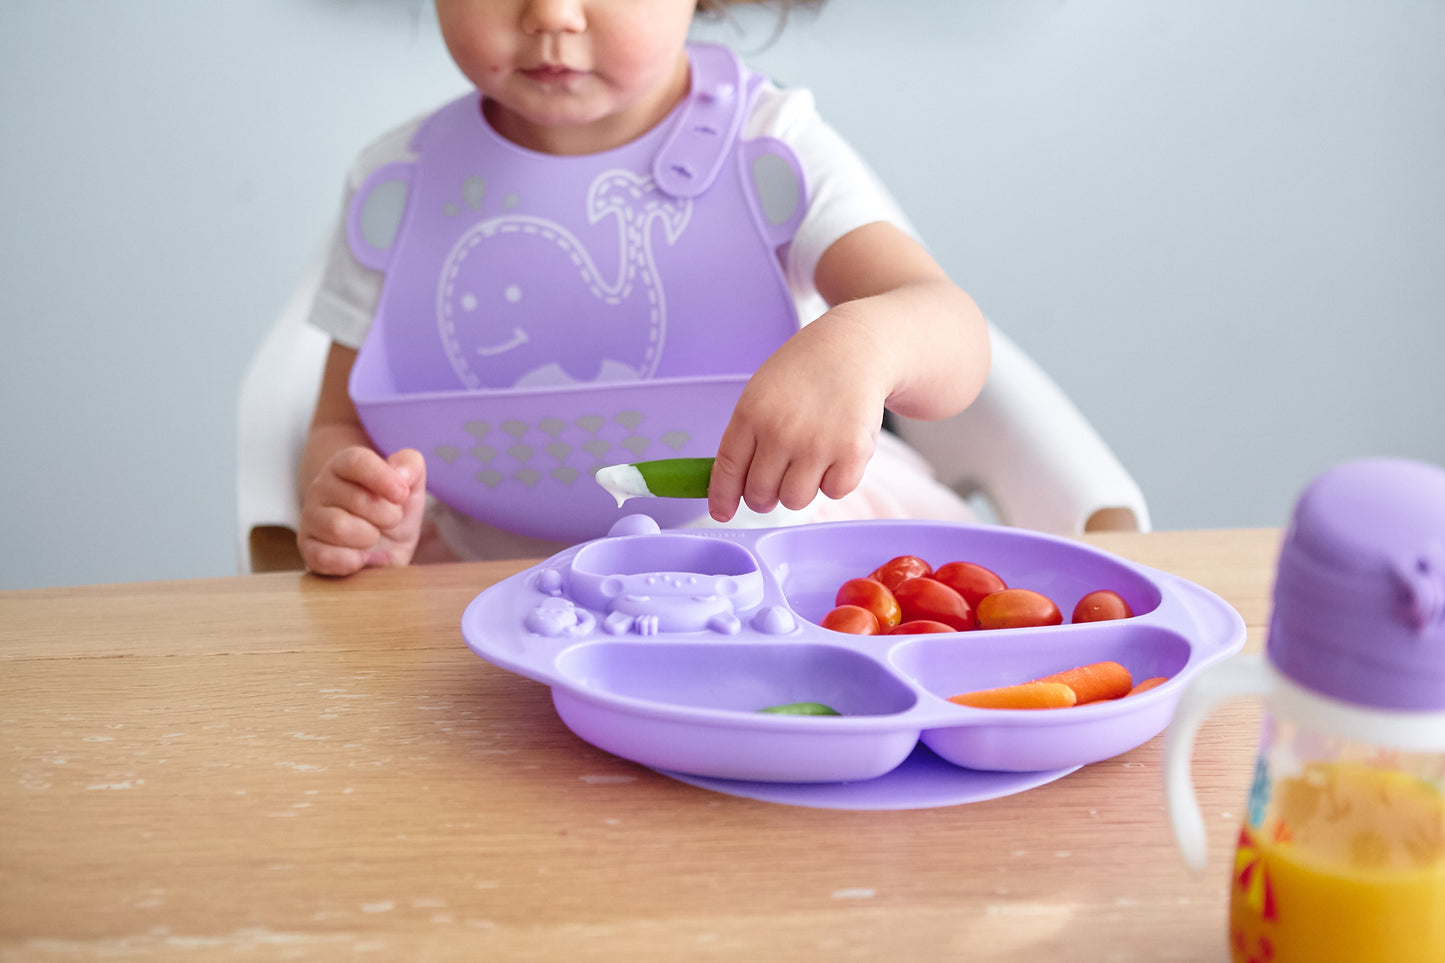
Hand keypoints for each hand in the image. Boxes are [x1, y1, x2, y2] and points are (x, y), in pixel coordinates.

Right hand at [297, 447, 426, 575]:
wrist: (384, 545)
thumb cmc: (393, 509)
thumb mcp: (411, 485)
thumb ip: (411, 466)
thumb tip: (401, 474)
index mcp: (344, 465)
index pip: (356, 462)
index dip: (382, 478)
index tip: (402, 494)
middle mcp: (321, 487)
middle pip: (356, 500)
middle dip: (386, 515)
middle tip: (391, 520)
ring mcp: (311, 518)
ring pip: (338, 527)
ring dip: (369, 537)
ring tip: (374, 537)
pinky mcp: (308, 548)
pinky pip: (324, 557)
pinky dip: (352, 561)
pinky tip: (363, 557)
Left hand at [707, 315, 886, 521]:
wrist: (856, 347)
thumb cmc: (806, 371)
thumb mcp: (762, 391)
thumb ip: (747, 435)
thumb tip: (733, 487)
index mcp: (751, 413)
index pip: (728, 469)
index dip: (723, 497)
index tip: (722, 512)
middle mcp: (781, 432)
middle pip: (760, 494)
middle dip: (765, 496)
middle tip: (778, 480)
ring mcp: (817, 444)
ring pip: (796, 500)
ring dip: (801, 488)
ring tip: (811, 459)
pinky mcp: (852, 452)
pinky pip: (835, 491)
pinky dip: (836, 479)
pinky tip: (837, 451)